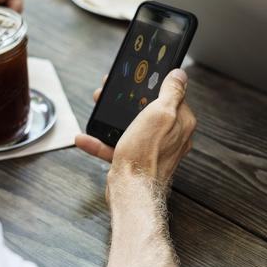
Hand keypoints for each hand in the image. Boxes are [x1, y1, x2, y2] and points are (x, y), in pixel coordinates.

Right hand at [76, 69, 197, 187]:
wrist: (132, 191)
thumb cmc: (147, 155)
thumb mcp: (160, 114)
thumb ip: (172, 92)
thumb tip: (180, 75)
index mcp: (181, 123)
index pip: (173, 96)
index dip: (155, 85)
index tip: (140, 78)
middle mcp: (171, 137)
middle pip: (149, 110)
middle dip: (129, 100)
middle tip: (113, 92)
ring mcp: (153, 149)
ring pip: (131, 126)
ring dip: (112, 117)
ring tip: (98, 107)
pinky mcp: (136, 161)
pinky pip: (117, 146)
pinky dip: (101, 141)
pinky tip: (86, 138)